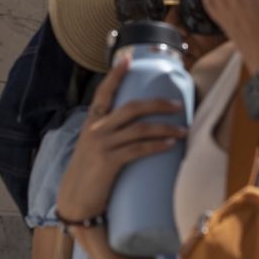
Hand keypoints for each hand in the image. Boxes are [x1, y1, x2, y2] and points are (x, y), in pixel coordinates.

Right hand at [55, 59, 185, 221]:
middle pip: (132, 107)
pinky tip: (170, 145)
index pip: (103, 93)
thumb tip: (136, 126)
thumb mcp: (94, 147)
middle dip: (158, 103)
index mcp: (92, 122)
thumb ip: (110, 134)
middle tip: (178, 104)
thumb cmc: (90, 174)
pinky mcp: (108, 162)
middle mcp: (95, 129)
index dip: (116, 75)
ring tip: (183, 130)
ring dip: (166, 128)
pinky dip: (157, 146)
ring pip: (140, 129)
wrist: (75, 201)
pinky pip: (138, 149)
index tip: (128, 58)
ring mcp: (101, 145)